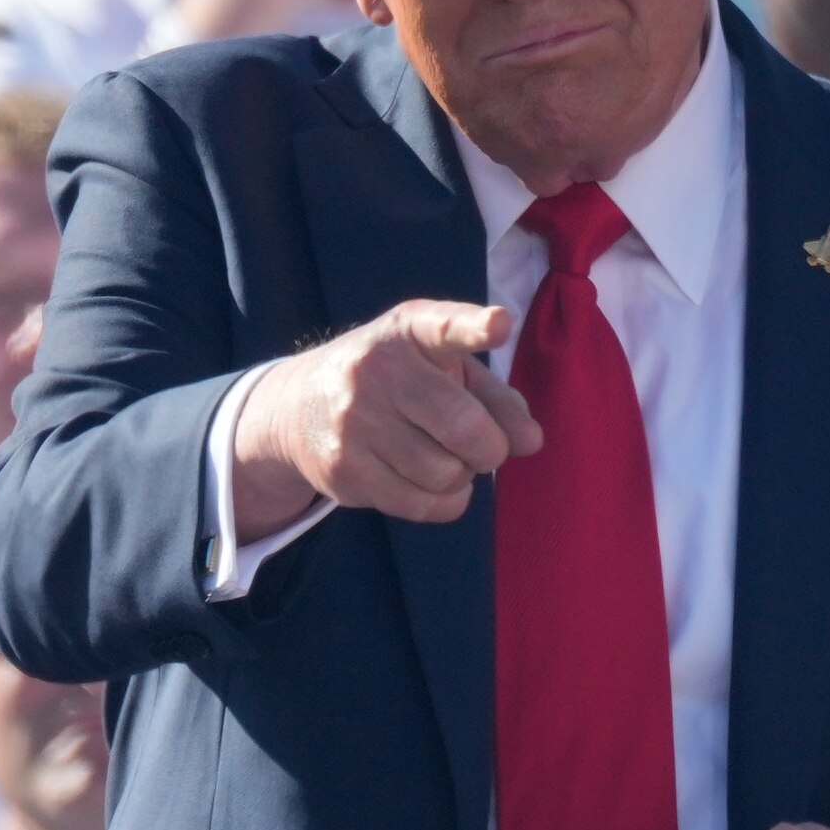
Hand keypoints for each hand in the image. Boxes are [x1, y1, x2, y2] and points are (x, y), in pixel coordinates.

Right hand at [225, 298, 535, 533]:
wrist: (298, 407)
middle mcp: (377, 370)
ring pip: (446, 474)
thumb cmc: (395, 383)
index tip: (498, 325)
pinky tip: (431, 482)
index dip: (474, 328)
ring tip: (444, 458)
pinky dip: (445, 501)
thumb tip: (530, 441)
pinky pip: (423, 504)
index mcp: (410, 331)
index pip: (444, 327)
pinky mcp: (344, 470)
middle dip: (491, 449)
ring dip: (462, 476)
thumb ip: (496, 398)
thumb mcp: (442, 369)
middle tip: (484, 448)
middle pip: (464, 427)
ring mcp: (355, 422)